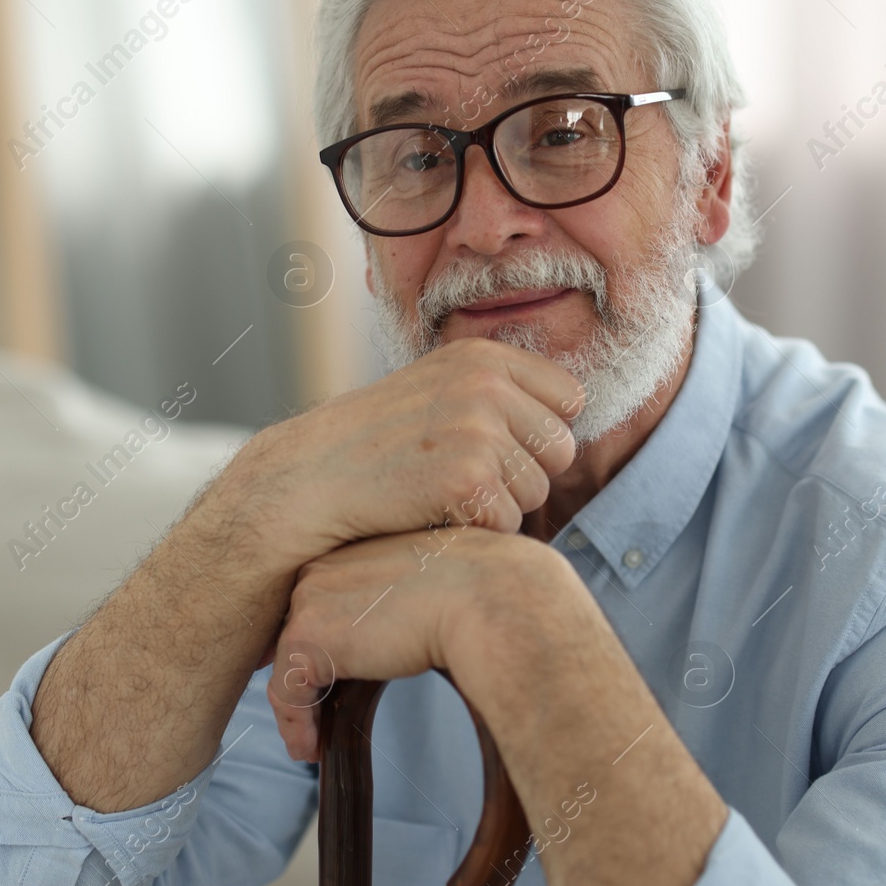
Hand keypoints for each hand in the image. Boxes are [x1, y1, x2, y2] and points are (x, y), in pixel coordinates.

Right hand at [220, 338, 583, 572]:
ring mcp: (478, 431)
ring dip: (499, 505)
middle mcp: (487, 385)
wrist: (309, 480)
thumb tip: (576, 407)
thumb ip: (497, 391)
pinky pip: (509, 521)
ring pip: (537, 491)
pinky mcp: (468, 480)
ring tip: (441, 493)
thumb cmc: (375, 444)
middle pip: (561, 450)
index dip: (539, 433)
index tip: (498, 447)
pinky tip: (433, 514)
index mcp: (483, 357)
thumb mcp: (436, 390)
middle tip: (465, 479)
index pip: (568, 399)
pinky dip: (476, 529)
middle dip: (525, 474)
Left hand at [265, 524, 562, 761]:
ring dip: (300, 705)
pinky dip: (296, 723)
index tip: (336, 670)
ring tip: (313, 740)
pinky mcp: (311, 635)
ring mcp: (314, 596)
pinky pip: (287, 690)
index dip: (330, 637)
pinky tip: (311, 749)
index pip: (330, 593)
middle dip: (308, 670)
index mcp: (362, 541)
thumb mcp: (446, 577)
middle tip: (319, 712)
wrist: (496, 598)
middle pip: (303, 624)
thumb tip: (417, 624)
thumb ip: (418, 592)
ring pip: (289, 659)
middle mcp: (328, 561)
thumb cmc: (493, 588)